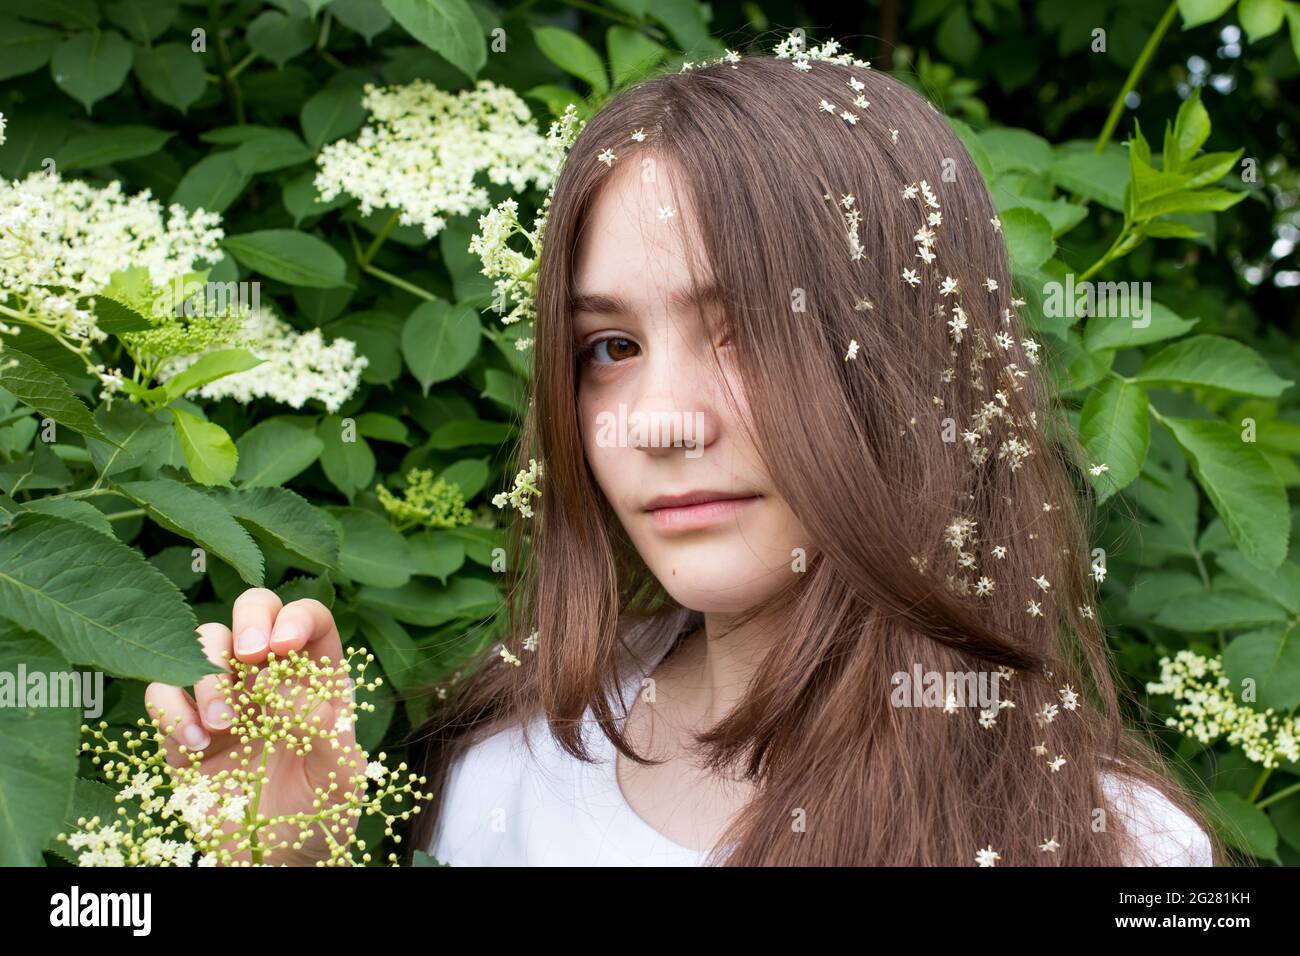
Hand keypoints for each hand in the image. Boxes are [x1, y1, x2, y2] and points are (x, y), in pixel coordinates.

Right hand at [145, 587, 363, 865]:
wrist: (277, 860)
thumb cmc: (321, 813)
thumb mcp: (342, 777)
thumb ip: (327, 735)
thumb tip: (295, 696)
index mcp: (317, 677)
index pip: (309, 619)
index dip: (296, 617)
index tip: (284, 644)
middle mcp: (269, 675)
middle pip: (253, 609)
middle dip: (248, 618)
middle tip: (249, 655)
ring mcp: (225, 698)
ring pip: (203, 643)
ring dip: (210, 675)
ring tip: (225, 726)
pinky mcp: (185, 728)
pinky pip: (162, 692)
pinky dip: (171, 709)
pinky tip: (196, 745)